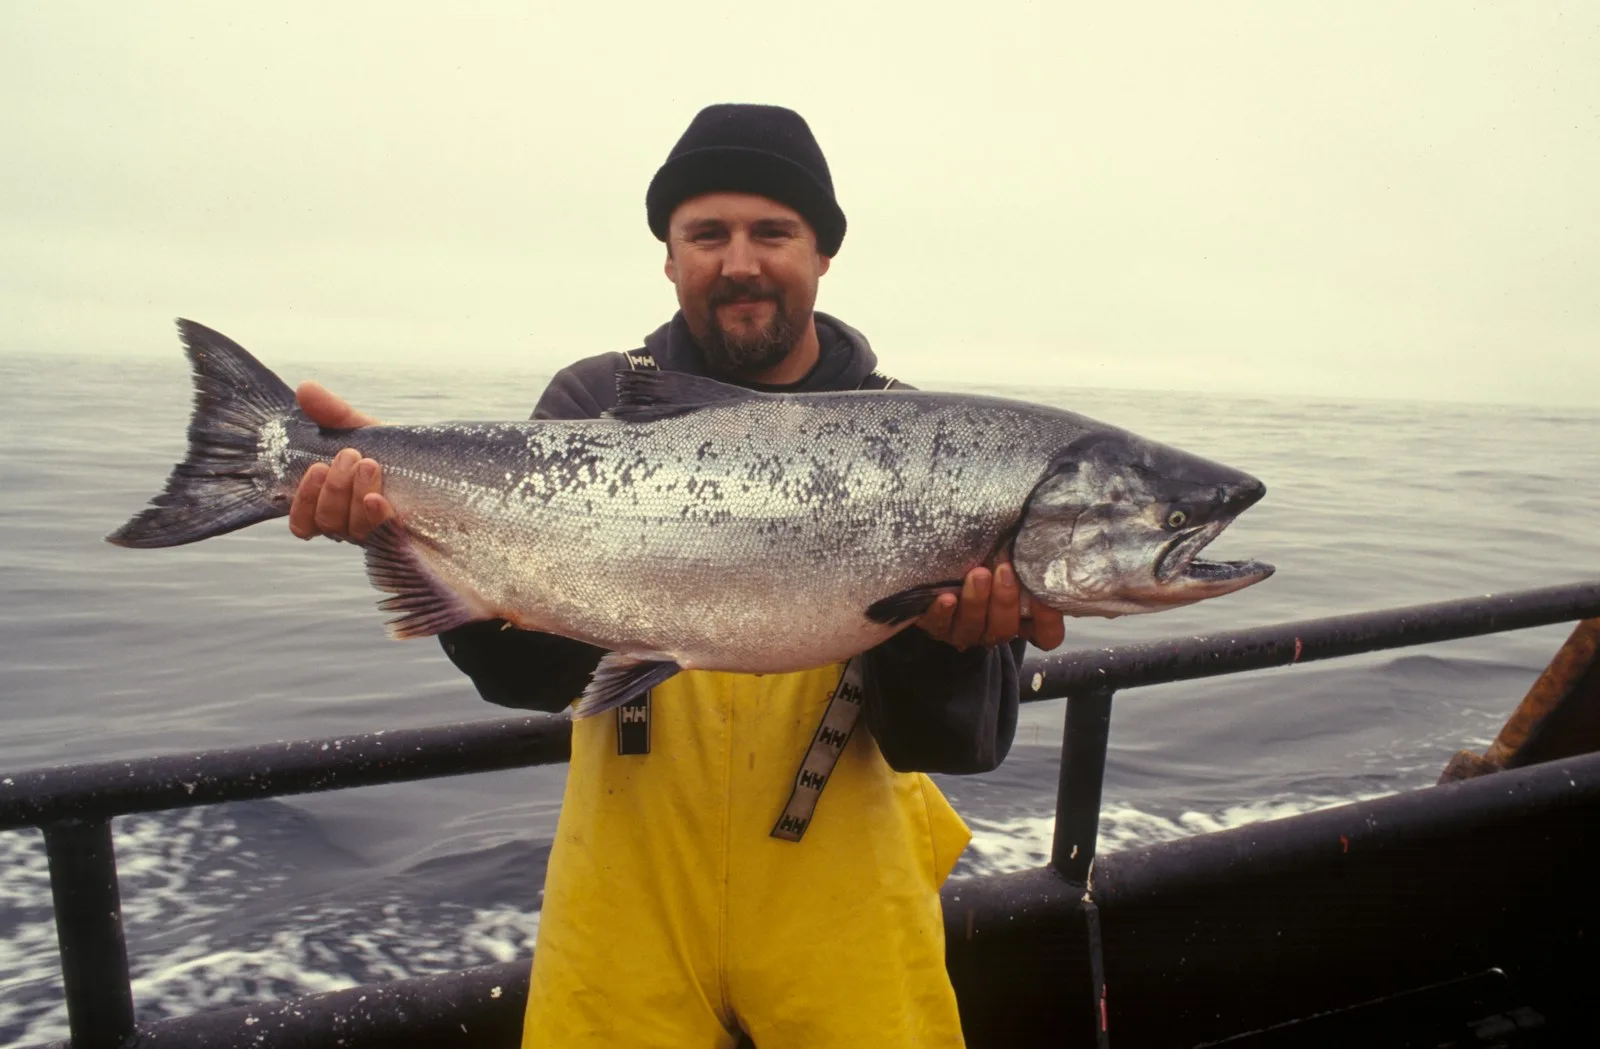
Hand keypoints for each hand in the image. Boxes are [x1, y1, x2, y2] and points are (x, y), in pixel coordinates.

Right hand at [287, 381, 395, 543]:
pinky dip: (376, 517)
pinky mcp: (406, 538)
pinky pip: (383, 537)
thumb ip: (334, 413)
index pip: (302, 523)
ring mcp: (379, 534)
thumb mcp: (364, 429)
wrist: (444, 464)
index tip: (317, 468)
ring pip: (352, 530)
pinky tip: (378, 499)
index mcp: (335, 505)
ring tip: (369, 464)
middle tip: (350, 455)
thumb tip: (305, 388)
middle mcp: (353, 525)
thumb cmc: (396, 452)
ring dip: (354, 495)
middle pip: (328, 522)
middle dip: (335, 487)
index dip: (303, 501)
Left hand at [914, 558, 1066, 652]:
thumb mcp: (1009, 557)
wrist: (941, 567)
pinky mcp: (937, 626)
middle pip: (1005, 629)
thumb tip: (1045, 537)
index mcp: (1021, 619)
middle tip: (1004, 570)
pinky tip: (947, 597)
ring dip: (976, 601)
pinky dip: (943, 612)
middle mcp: (994, 629)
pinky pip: (939, 625)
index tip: (1044, 598)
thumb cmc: (987, 558)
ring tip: (978, 574)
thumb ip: (1026, 557)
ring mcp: (965, 631)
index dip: (1047, 622)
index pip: (1046, 635)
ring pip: (974, 628)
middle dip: (1005, 600)